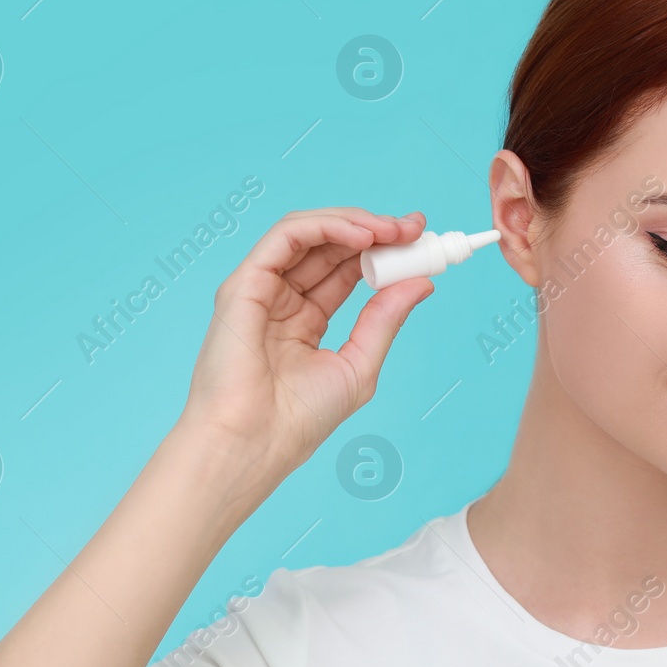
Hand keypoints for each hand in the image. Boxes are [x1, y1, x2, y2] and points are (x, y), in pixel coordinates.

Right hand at [170, 207, 434, 505]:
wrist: (256, 443)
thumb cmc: (298, 419)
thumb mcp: (359, 364)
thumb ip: (385, 319)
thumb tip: (422, 282)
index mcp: (305, 321)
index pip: (346, 270)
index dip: (382, 251)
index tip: (420, 240)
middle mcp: (281, 299)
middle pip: (331, 247)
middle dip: (376, 231)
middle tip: (415, 227)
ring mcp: (261, 289)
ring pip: (308, 233)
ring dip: (355, 223)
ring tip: (393, 229)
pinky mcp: (244, 283)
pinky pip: (285, 237)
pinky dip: (325, 226)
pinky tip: (361, 236)